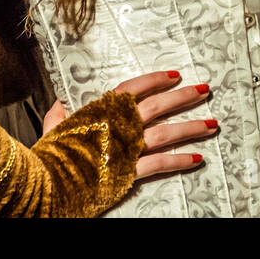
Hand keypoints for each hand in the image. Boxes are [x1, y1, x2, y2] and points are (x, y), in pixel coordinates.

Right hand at [42, 71, 215, 181]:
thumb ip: (59, 115)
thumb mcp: (52, 128)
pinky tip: (197, 158)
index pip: (134, 88)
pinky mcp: (130, 172)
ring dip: (191, 128)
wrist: (48, 183)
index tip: (174, 75)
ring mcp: (127, 149)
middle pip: (158, 106)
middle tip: (203, 91)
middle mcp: (119, 126)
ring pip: (166, 134)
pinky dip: (180, 161)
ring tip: (211, 124)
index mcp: (101, 111)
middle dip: (183, 97)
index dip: (156, 80)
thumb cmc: (50, 156)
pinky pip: (161, 165)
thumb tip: (60, 104)